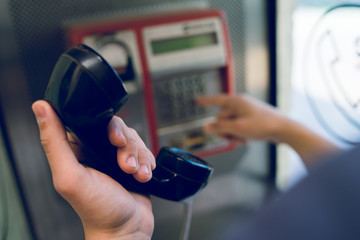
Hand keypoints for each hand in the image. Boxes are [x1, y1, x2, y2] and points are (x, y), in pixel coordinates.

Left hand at [32, 100, 153, 239]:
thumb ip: (54, 143)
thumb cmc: (97, 210)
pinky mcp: (133, 163)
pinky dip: (148, 162)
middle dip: (127, 146)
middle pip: (117, 127)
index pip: (89, 120)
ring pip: (133, 138)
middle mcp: (95, 151)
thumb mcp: (71, 176)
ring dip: (139, 157)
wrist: (127, 230)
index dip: (105, 123)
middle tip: (125, 166)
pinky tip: (144, 177)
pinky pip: (145, 149)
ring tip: (136, 175)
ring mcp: (115, 157)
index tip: (113, 139)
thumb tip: (40, 107)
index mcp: (76, 150)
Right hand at [197, 94, 284, 143]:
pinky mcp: (251, 119)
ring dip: (232, 134)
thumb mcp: (237, 128)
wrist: (284, 129)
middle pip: (222, 117)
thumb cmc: (264, 124)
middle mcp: (241, 104)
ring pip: (230, 124)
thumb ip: (220, 127)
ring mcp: (247, 111)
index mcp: (236, 101)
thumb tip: (207, 126)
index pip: (216, 100)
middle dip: (224, 130)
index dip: (205, 101)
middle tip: (231, 137)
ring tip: (241, 139)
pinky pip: (238, 126)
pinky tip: (245, 139)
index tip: (196, 100)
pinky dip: (239, 134)